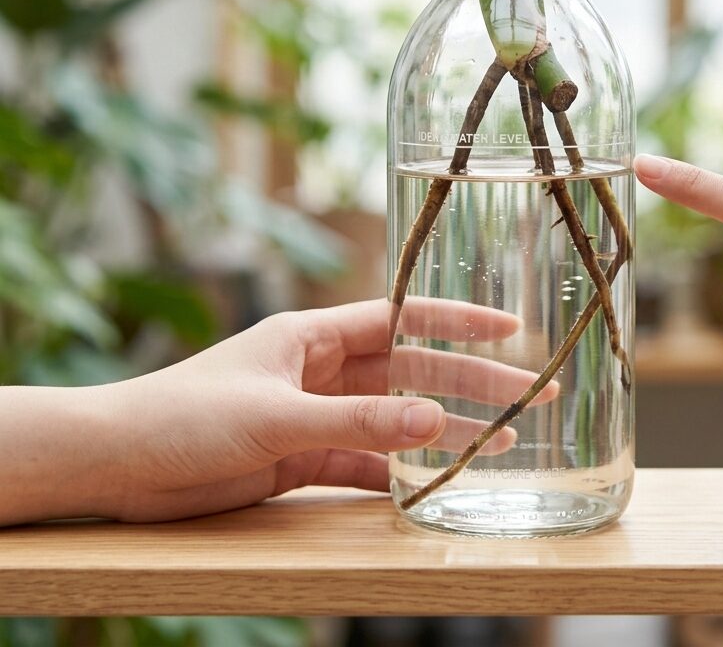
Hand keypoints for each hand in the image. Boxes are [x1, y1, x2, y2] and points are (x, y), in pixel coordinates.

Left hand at [95, 298, 555, 521]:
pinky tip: (433, 478)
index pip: (403, 318)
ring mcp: (314, 413)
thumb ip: (358, 419)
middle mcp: (322, 369)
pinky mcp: (300, 456)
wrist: (119, 462)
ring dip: (444, 429)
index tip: (508, 328)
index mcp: (315, 335)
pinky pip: (364, 460)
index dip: (457, 321)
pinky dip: (398, 469)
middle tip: (529, 396)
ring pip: (395, 419)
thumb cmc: (186, 414)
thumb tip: (435, 419)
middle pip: (412, 372)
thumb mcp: (278, 414)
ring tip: (500, 442)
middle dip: (470, 382)